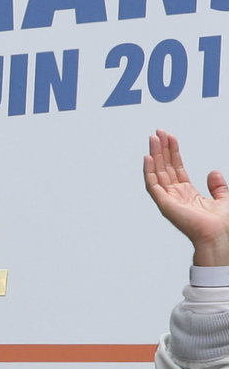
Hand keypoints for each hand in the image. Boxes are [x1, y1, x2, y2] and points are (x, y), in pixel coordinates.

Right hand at [145, 129, 228, 265]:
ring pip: (158, 172)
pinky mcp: (164, 204)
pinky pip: (153, 184)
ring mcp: (168, 199)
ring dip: (155, 154)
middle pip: (166, 167)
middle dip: (162, 149)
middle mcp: (175, 195)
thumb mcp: (224, 199)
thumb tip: (213, 172)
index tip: (170, 137)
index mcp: (187, 194)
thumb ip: (218, 186)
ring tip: (154, 138)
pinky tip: (148, 157)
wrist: (219, 236)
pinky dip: (149, 171)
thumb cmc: (222, 224)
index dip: (174, 152)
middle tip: (158, 132)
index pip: (176, 168)